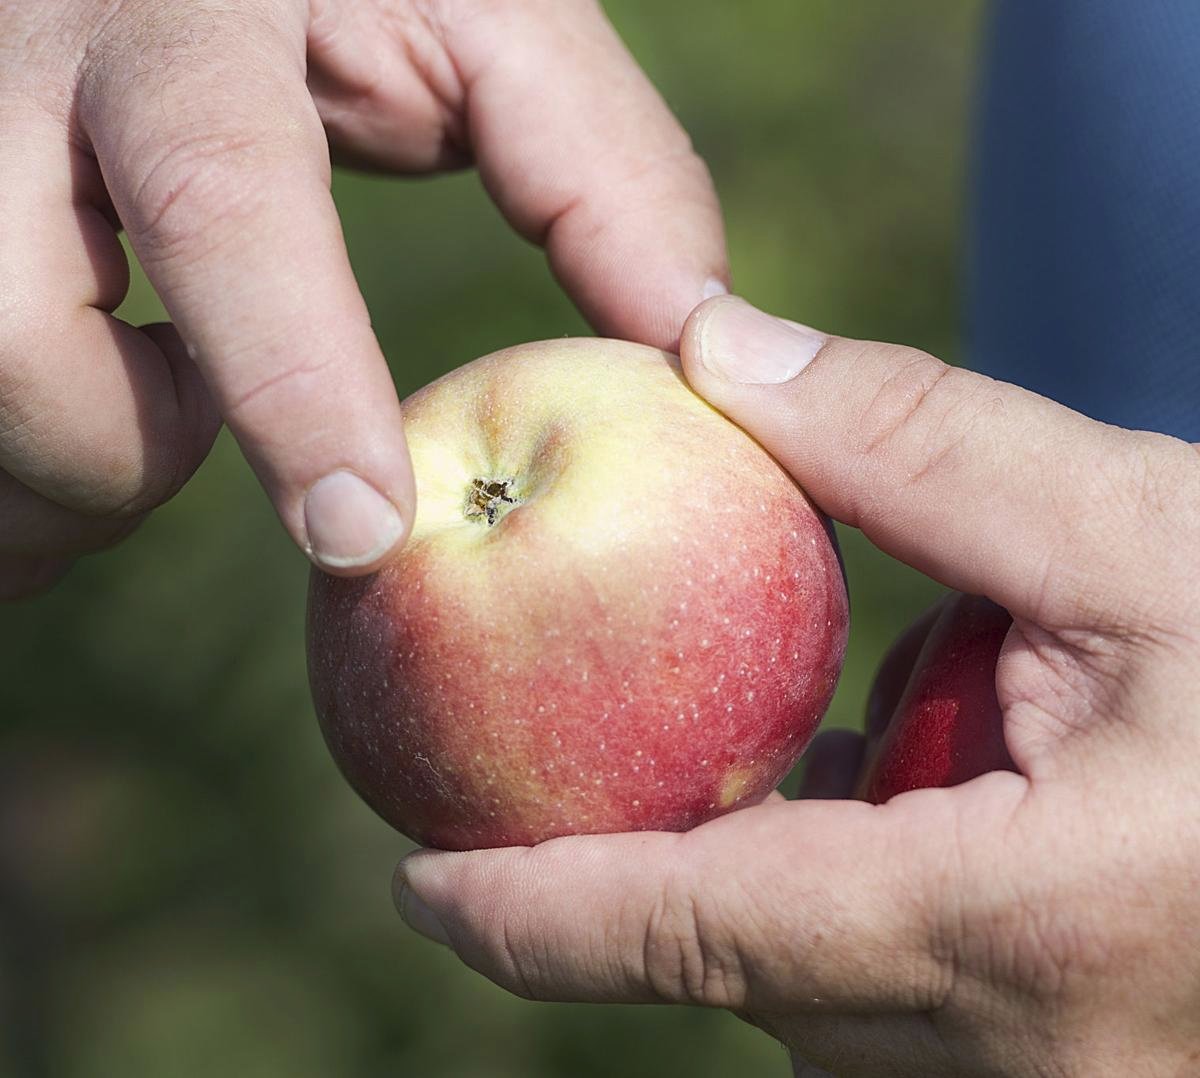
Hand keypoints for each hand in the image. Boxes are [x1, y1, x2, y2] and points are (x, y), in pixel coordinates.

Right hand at [0, 0, 725, 596]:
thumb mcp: (482, 28)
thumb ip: (600, 171)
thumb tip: (699, 344)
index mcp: (185, 13)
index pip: (219, 195)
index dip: (289, 378)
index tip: (362, 536)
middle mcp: (21, 64)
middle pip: (20, 352)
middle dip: (122, 455)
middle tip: (208, 425)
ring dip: (68, 467)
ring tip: (157, 391)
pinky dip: (28, 461)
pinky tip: (90, 396)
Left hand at [394, 296, 1199, 1075]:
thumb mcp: (1146, 532)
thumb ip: (919, 445)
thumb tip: (716, 354)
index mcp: (1010, 927)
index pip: (685, 935)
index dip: (526, 919)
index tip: (420, 886)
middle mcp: (1009, 1059)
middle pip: (739, 963)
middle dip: (650, 870)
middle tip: (579, 754)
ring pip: (815, 993)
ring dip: (765, 884)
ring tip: (772, 758)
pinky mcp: (1058, 1068)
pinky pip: (890, 1003)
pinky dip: (846, 910)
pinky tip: (881, 806)